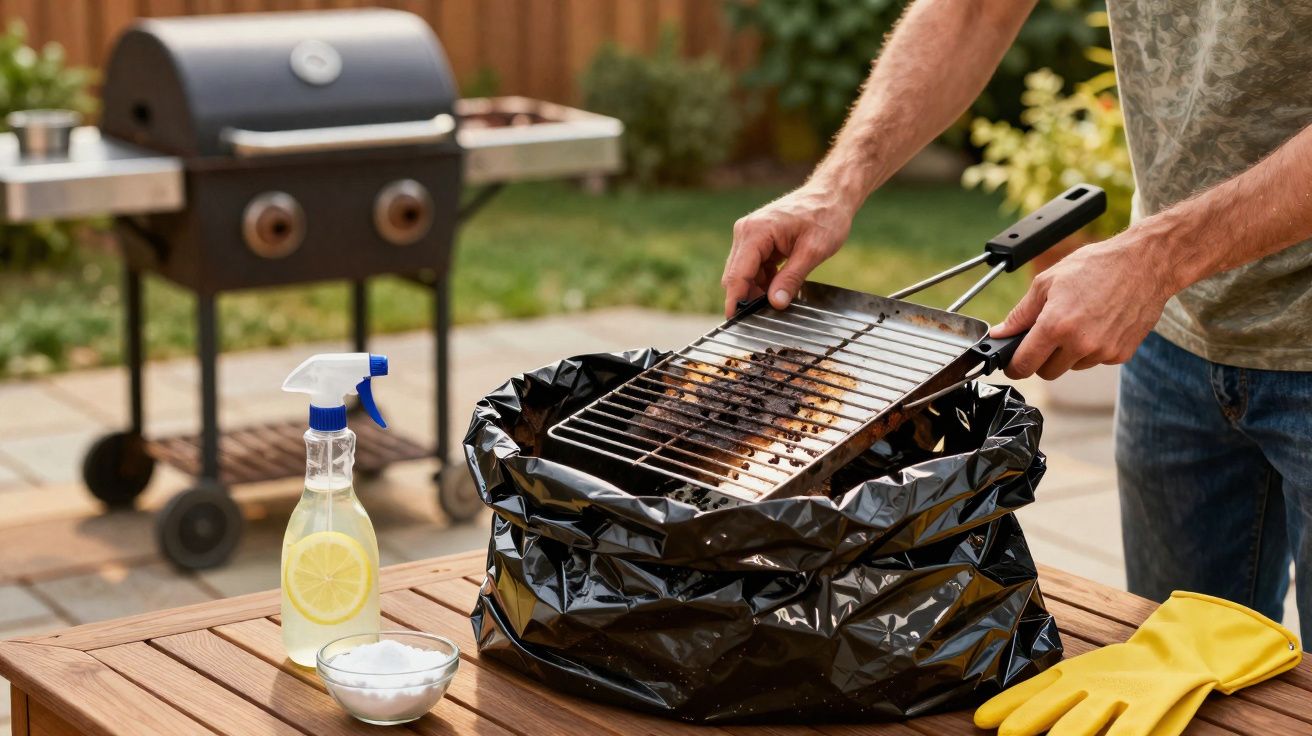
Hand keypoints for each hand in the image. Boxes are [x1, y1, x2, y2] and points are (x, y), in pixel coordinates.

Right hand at [721, 184, 854, 316]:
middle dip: (746, 297)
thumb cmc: (825, 216)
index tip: (735, 322)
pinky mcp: (756, 239)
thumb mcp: (813, 252)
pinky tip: (779, 287)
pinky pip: (753, 267)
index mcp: (756, 231)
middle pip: (735, 275)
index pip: (737, 274)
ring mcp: (749, 234)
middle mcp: (746, 231)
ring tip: (778, 300)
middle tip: (764, 317)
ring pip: (743, 273)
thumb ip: (791, 279)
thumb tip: (775, 304)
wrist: (830, 195)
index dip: (735, 300)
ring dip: (756, 289)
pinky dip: (763, 280)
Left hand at [991, 227, 1176, 379]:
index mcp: (1055, 325)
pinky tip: (1098, 324)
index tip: (1012, 363)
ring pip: (1071, 367)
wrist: (1145, 264)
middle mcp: (1079, 344)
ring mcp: (1102, 352)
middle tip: (1048, 334)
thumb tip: (1000, 333)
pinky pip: (1095, 361)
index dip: (1014, 366)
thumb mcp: (1047, 282)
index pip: (1024, 364)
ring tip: (1079, 321)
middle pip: (1047, 373)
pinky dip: (1091, 349)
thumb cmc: (1096, 266)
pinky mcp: (1121, 355)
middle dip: (1041, 358)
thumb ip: (1020, 314)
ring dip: (1068, 353)